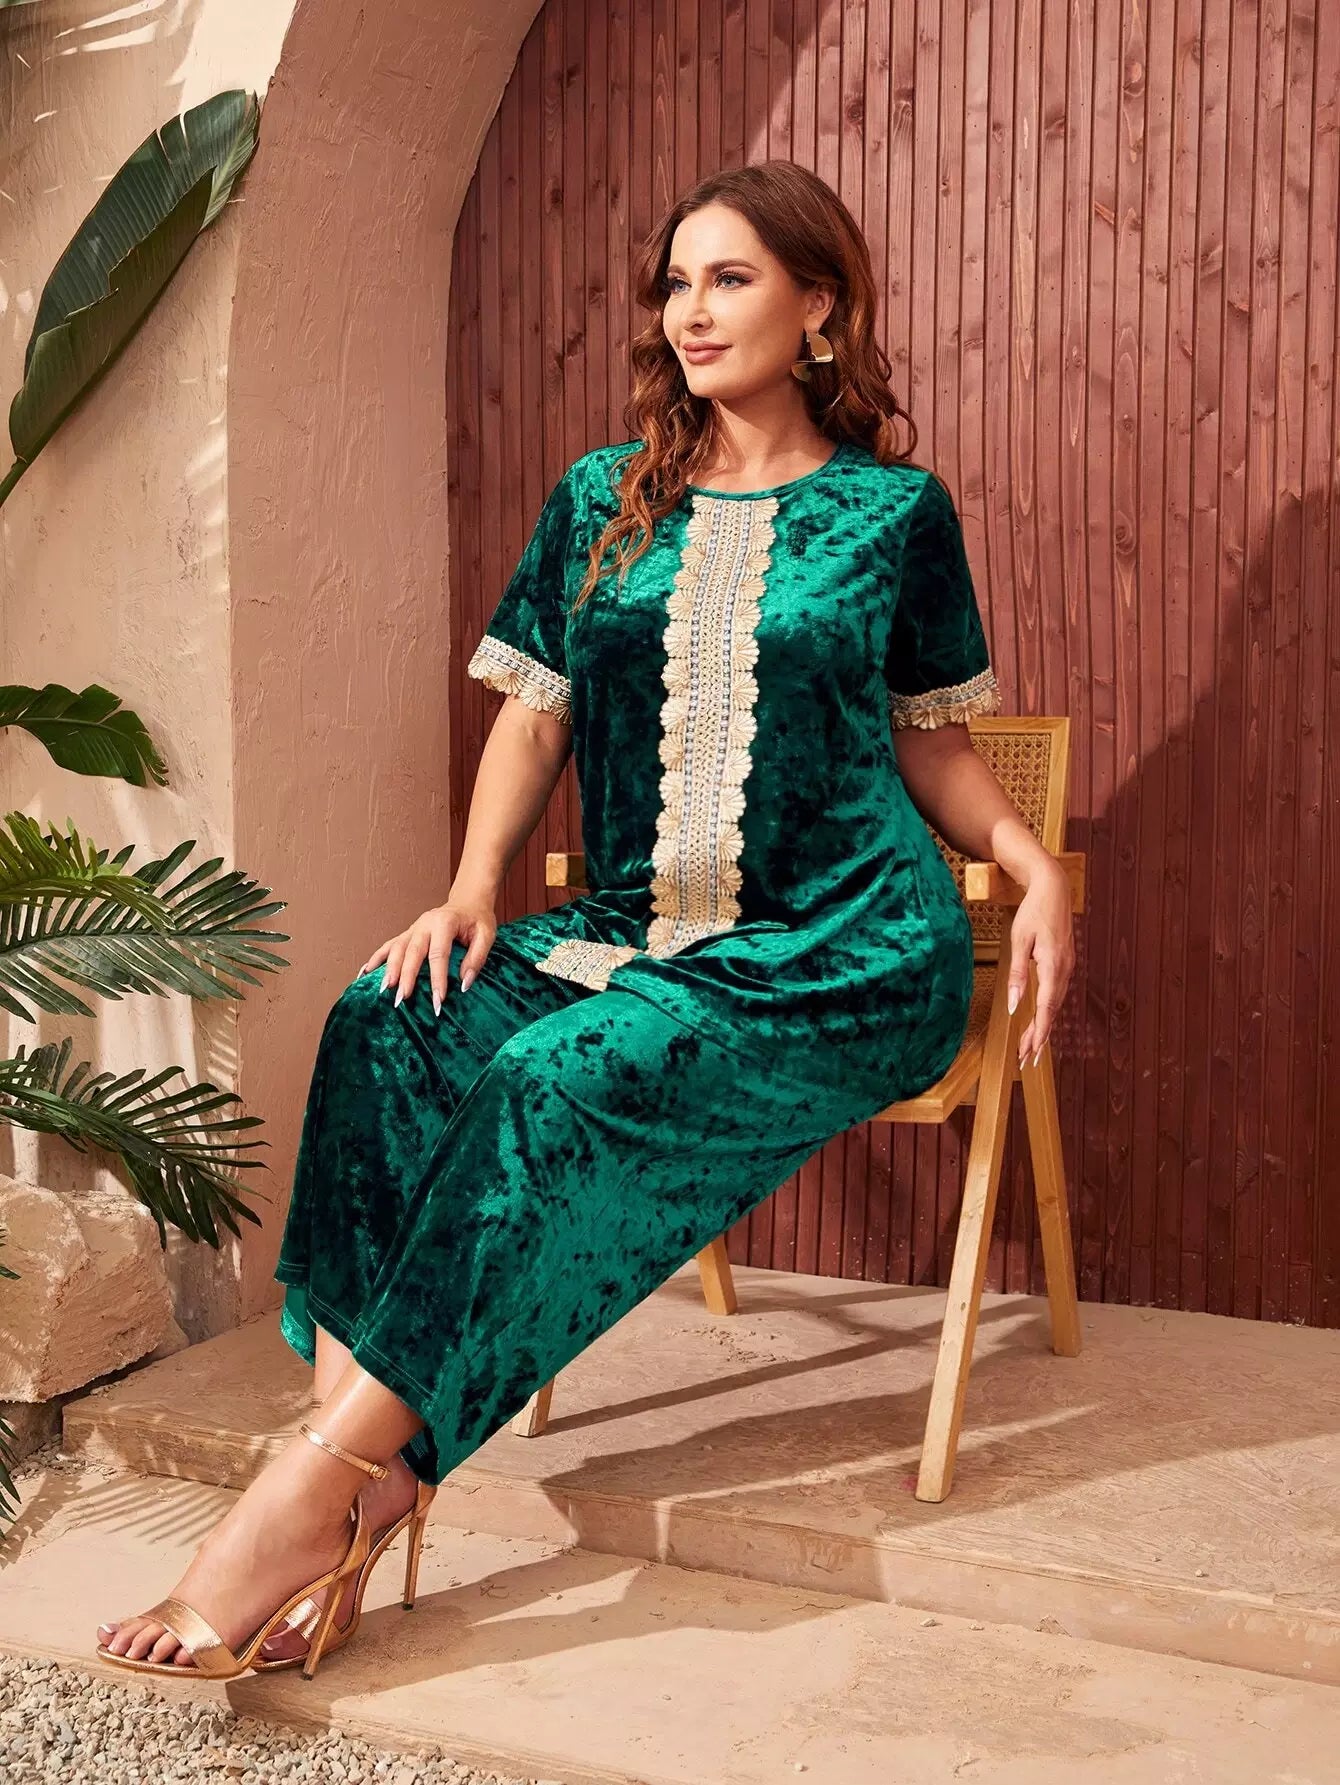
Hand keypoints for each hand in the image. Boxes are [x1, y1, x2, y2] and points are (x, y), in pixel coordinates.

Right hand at [359, 892, 497, 1014]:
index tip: (438, 1001)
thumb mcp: (486, 936)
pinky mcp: (407, 934)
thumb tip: (464, 985)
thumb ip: (477, 959)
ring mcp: (413, 928)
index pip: (439, 954)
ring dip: (388, 970)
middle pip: (412, 952)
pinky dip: (375, 960)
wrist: (467, 902)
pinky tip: (363, 974)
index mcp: (444, 922)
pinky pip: (388, 947)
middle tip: (402, 999)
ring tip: (382, 991)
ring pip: (396, 949)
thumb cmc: (478, 920)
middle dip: (406, 977)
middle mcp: (424, 924)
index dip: (437, 979)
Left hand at [1005, 858, 1074, 1068]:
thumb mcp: (1019, 941)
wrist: (1054, 889)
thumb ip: (1018, 974)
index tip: (1031, 1052)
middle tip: (1026, 1060)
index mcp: (1053, 965)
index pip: (1046, 1007)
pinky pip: (1056, 994)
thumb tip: (1016, 1006)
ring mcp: (1067, 967)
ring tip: (1030, 1047)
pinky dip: (1048, 1011)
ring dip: (1043, 1026)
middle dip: (1039, 1037)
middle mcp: (1064, 970)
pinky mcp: (1064, 964)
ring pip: (1055, 1004)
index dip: (1039, 1032)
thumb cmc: (1033, 912)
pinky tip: (1039, 1021)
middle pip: (1052, 1011)